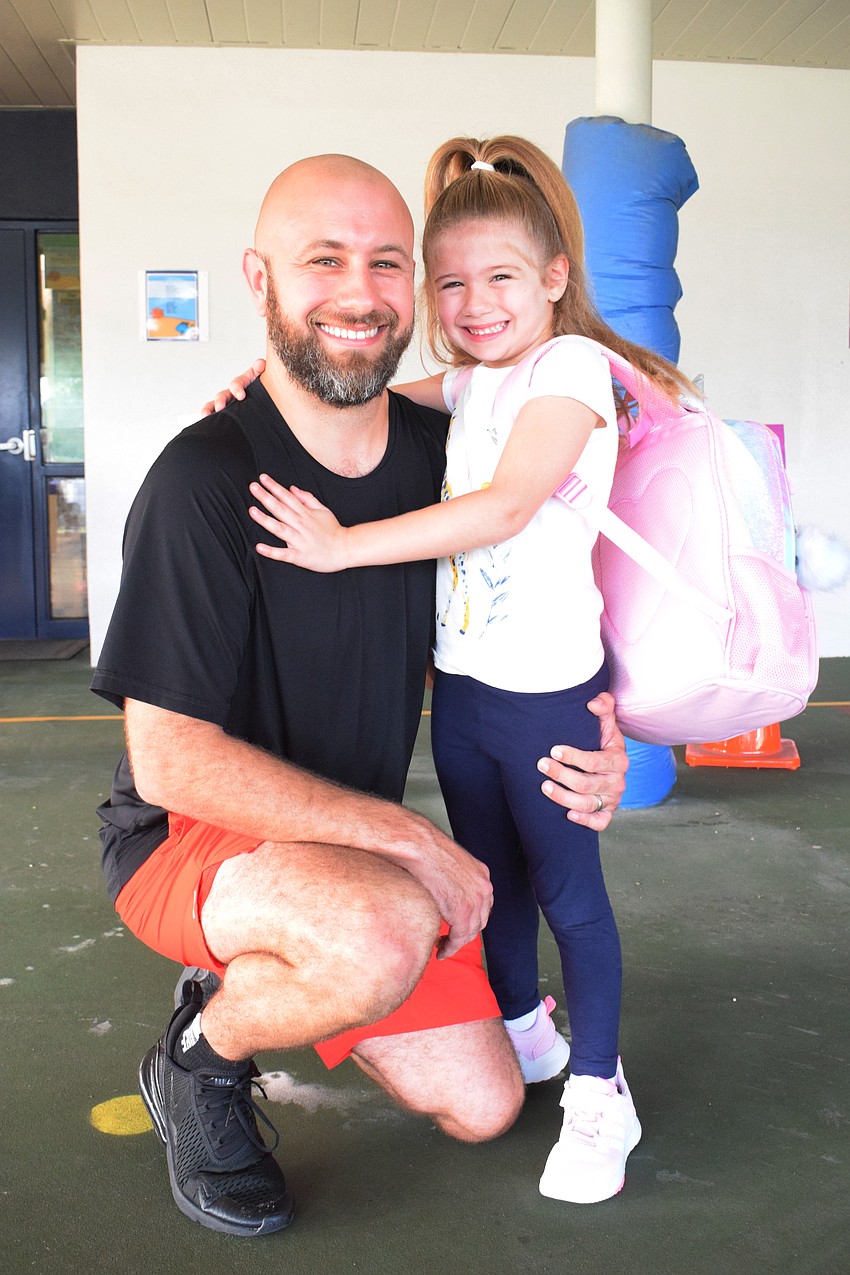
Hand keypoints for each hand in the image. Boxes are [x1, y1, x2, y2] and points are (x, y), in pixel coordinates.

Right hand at [200, 358, 265, 415]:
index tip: (241, 396)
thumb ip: (260, 370)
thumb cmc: (263, 390)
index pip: (236, 384)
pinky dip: (207, 416)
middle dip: (220, 400)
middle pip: (222, 395)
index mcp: (241, 384)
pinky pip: (212, 414)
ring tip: (205, 415)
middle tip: (220, 407)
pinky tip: (205, 421)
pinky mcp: (224, 414)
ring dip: (208, 409)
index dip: (237, 388)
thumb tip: (260, 364)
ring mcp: (226, 404)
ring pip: (213, 405)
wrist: (265, 404)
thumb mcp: (262, 378)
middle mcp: (231, 393)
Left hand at [249, 474, 349, 571]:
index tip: (262, 479)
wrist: (346, 549)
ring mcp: (299, 541)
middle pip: (280, 509)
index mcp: (305, 514)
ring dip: (265, 519)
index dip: (274, 487)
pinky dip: (271, 551)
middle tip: (253, 487)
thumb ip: (307, 498)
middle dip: (265, 497)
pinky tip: (259, 547)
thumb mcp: (323, 510)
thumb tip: (292, 489)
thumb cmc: (333, 531)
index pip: (287, 497)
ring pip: (279, 529)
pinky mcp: (299, 556)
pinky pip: (283, 554)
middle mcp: (301, 525)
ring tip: (252, 510)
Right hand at [389, 811, 493, 959]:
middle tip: (450, 941)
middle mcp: (483, 886)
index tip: (459, 927)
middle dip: (465, 933)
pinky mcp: (462, 911)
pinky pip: (460, 937)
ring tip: (443, 948)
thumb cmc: (424, 850)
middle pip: (479, 919)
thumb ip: (451, 878)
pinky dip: (450, 947)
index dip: (471, 919)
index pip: (482, 904)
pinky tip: (441, 950)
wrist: (419, 846)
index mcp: (481, 873)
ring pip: (471, 931)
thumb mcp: (448, 863)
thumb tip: (442, 889)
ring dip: (457, 943)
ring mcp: (475, 899)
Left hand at [537, 691, 627, 829]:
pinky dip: (585, 820)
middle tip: (541, 765)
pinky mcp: (608, 812)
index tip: (553, 751)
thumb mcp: (606, 724)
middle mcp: (618, 781)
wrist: (613, 764)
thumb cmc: (603, 742)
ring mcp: (613, 799)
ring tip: (544, 787)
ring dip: (563, 797)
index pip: (594, 762)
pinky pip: (599, 822)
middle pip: (586, 784)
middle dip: (561, 775)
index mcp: (618, 759)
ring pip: (587, 803)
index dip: (573, 757)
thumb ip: (604, 707)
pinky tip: (568, 814)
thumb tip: (592, 703)